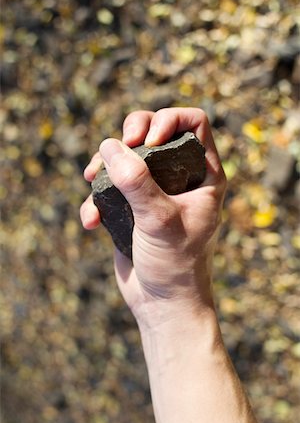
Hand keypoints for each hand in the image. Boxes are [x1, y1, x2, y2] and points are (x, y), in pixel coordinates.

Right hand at [80, 108, 226, 328]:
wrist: (162, 303)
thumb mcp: (160, 220)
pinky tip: (92, 222)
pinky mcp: (131, 207)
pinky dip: (95, 199)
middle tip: (118, 144)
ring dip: (104, 164)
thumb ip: (138, 183)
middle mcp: (179, 177)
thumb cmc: (176, 265)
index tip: (147, 140)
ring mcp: (153, 191)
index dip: (168, 120)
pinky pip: (109, 187)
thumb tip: (110, 146)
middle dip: (130, 132)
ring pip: (126, 155)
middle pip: (154, 130)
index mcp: (203, 174)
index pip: (193, 123)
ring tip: (91, 179)